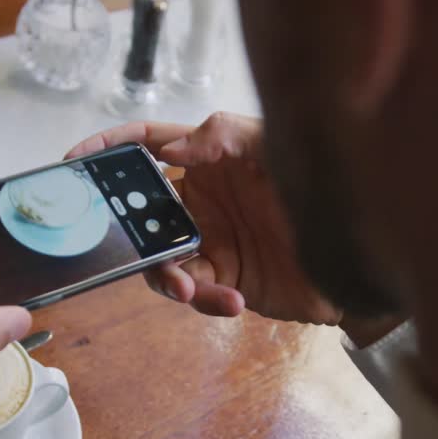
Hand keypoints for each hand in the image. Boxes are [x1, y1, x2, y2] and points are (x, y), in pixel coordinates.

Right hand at [66, 113, 341, 324]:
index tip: (74, 162)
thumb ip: (223, 137)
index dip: (108, 150)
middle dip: (125, 231)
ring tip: (192, 288)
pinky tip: (232, 301)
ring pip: (160, 260)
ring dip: (167, 276)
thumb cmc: (324, 187)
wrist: (363, 255)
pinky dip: (206, 300)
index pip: (146, 146)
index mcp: (207, 157)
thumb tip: (170, 152)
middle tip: (123, 247)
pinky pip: (195, 291)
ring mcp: (210, 240)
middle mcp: (201, 199)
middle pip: (140, 211)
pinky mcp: (224, 279)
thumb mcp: (276, 147)